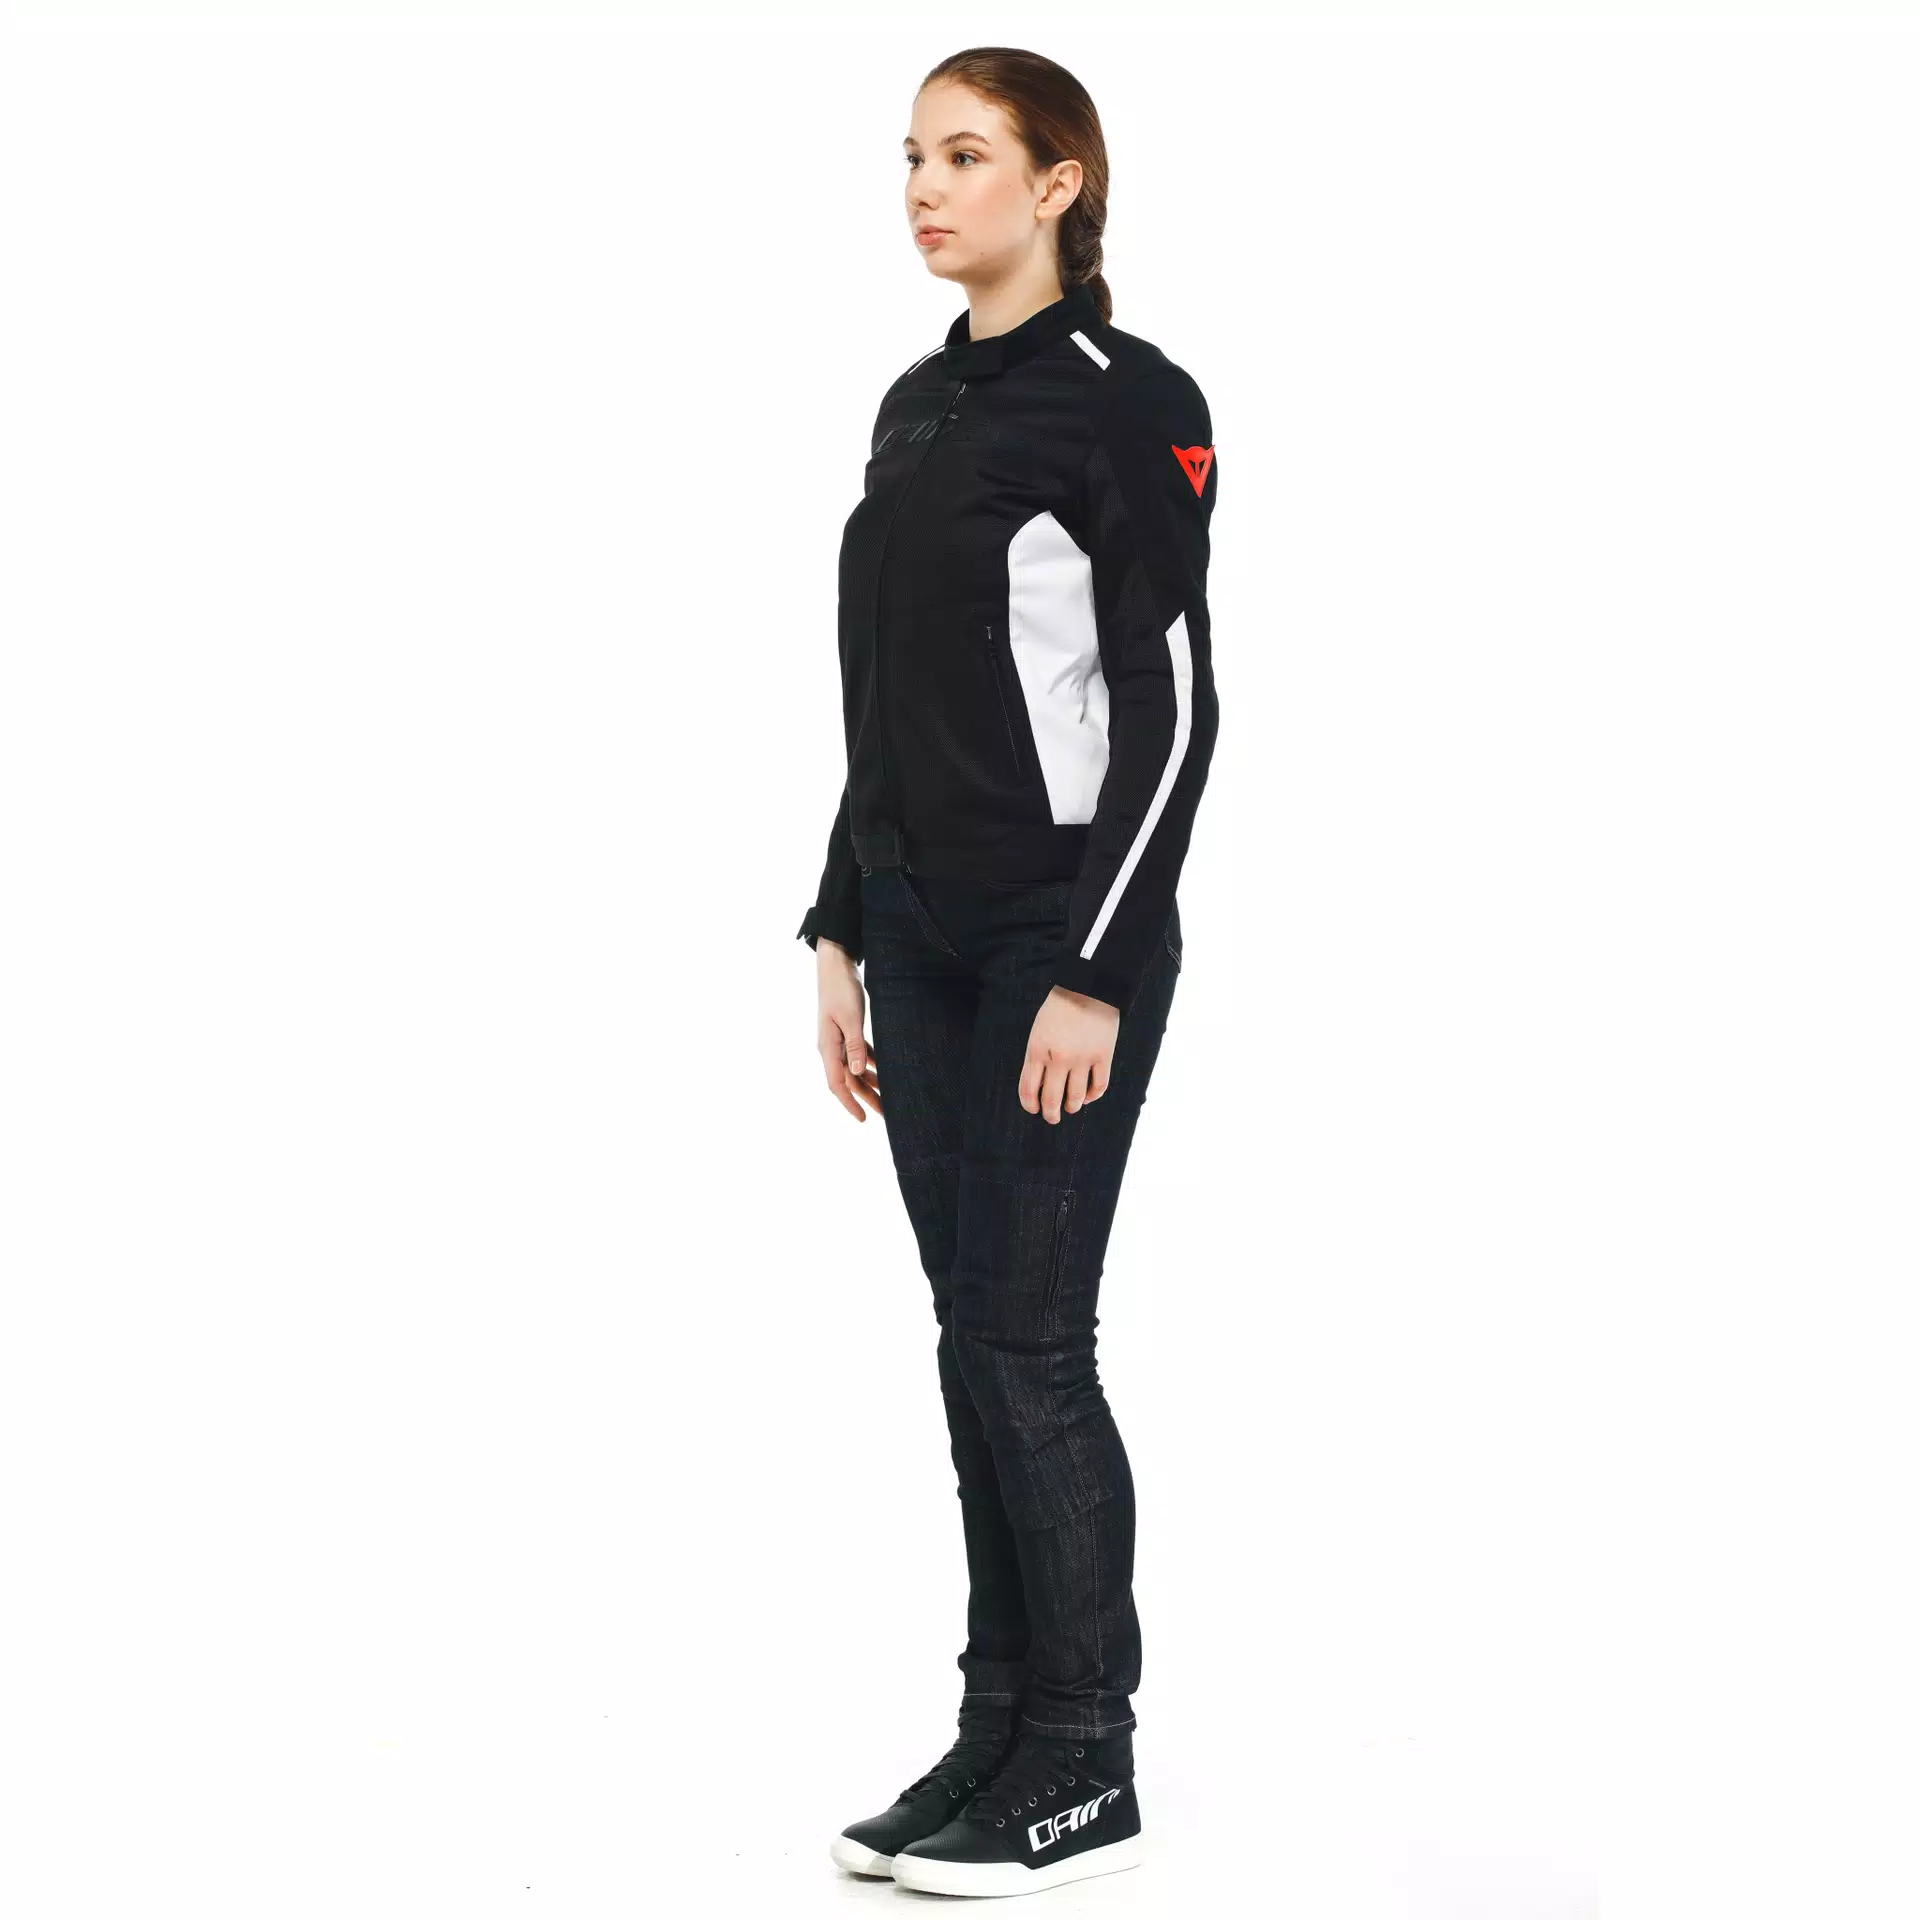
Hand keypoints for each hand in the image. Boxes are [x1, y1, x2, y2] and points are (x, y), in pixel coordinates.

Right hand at [815, 939, 881, 1120]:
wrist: (835, 965)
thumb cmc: (841, 989)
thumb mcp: (851, 1018)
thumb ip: (855, 1046)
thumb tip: (856, 1072)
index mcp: (828, 1047)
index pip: (837, 1084)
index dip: (850, 1103)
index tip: (863, 1118)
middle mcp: (831, 1047)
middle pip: (849, 1079)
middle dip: (866, 1097)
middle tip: (885, 1113)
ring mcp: (838, 1039)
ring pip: (855, 1067)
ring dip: (871, 1081)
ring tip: (889, 1095)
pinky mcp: (847, 1030)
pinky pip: (859, 1053)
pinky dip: (871, 1063)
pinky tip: (885, 1070)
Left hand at [1021, 985, 1119, 1122]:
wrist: (1088, 987)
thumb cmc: (1059, 1007)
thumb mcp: (1038, 1030)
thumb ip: (1038, 1056)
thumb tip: (1041, 1083)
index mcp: (1038, 1050)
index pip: (1029, 1089)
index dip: (1030, 1105)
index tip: (1034, 1110)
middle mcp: (1059, 1059)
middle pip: (1052, 1099)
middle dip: (1050, 1114)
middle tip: (1052, 1118)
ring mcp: (1082, 1059)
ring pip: (1075, 1097)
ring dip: (1071, 1107)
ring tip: (1070, 1109)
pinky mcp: (1103, 1056)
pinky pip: (1098, 1086)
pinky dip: (1092, 1096)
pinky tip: (1088, 1097)